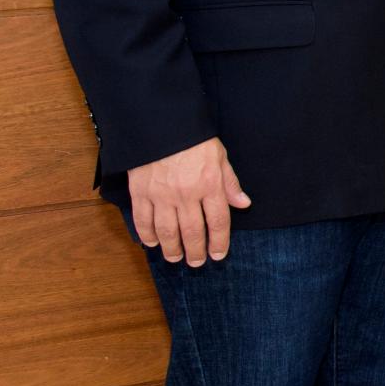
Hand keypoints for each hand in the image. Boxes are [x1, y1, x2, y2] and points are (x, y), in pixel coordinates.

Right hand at [128, 136, 251, 265]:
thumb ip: (230, 183)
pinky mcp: (140, 192)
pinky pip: (143, 220)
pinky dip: (147, 234)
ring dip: (172, 248)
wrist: (160, 123)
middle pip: (192, 231)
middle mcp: (186, 194)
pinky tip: (153, 242)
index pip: (218, 222)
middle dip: (195, 251)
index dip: (219, 242)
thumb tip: (244, 204)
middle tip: (196, 262)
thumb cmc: (194, 139)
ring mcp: (161, 195)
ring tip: (175, 257)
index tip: (218, 254)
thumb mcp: (219, 156)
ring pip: (167, 231)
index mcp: (209, 184)